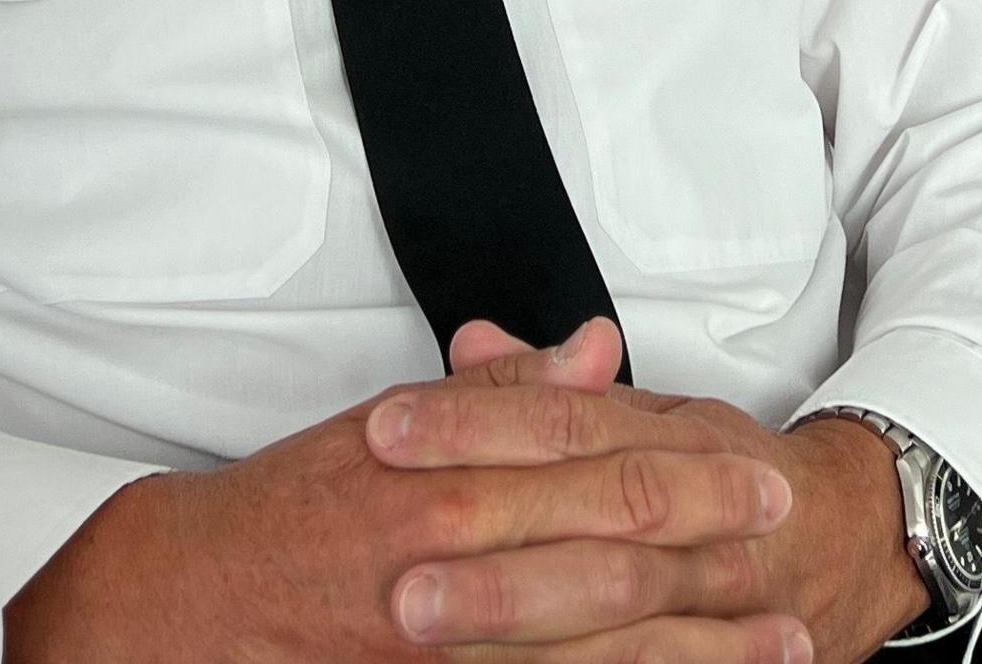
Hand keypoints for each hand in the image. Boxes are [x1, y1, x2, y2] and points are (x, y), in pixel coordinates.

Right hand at [2, 321, 807, 663]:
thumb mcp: (395, 427)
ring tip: (782, 650)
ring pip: (603, 645)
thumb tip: (595, 349)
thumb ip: (504, 394)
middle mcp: (460, 554)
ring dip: (701, 651)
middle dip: (717, 553)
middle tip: (790, 550)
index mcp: (454, 477)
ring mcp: (454, 642)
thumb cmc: (294, 510)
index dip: (693, 474)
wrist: (191, 601)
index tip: (761, 476)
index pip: (602, 465)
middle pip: (618, 552)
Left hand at [373, 319, 931, 661]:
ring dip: (526, 622)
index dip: (475, 425)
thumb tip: (470, 343)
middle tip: (398, 567)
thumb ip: (553, 388)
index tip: (389, 431)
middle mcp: (703, 511)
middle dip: (495, 542)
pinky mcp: (735, 648)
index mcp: (676, 436)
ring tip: (430, 635)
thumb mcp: (652, 414)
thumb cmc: (734, 476)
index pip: (566, 420)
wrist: (861, 535)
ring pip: (624, 606)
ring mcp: (725, 591)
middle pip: (592, 516)